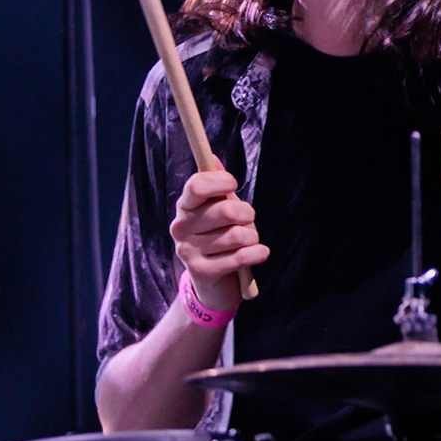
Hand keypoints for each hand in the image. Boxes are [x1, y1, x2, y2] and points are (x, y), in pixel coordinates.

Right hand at [170, 166, 268, 312]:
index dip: (220, 181)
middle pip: (225, 210)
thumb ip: (217, 186)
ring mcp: (188, 251)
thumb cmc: (219, 237)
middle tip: (249, 219)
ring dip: (253, 236)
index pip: (196, 185)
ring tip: (249, 240)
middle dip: (247, 214)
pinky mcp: (201, 272)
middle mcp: (181, 228)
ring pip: (237, 235)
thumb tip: (212, 158)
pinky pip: (241, 257)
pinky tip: (259, 252)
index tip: (233, 184)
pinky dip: (258, 253)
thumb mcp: (218, 209)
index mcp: (185, 207)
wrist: (212, 282)